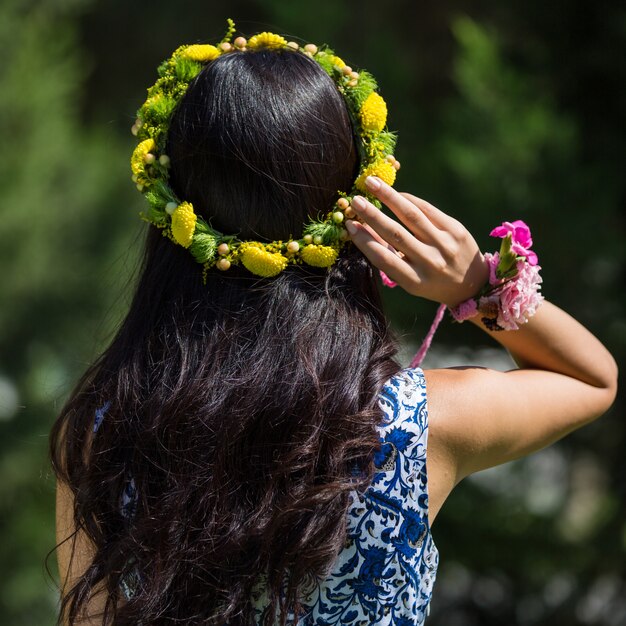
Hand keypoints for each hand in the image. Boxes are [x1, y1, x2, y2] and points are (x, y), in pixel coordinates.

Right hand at [345, 176, 488, 306]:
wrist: (473, 284)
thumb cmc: (431, 282)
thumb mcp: (409, 279)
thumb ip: (388, 257)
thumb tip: (360, 229)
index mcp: (415, 281)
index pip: (384, 258)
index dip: (364, 240)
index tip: (349, 225)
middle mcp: (431, 263)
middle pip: (396, 234)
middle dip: (373, 215)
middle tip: (355, 200)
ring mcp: (445, 245)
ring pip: (412, 216)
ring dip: (389, 197)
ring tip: (371, 183)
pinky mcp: (456, 230)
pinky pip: (427, 210)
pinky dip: (408, 200)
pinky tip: (394, 194)